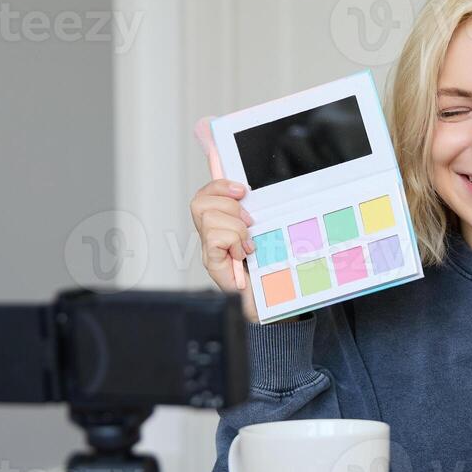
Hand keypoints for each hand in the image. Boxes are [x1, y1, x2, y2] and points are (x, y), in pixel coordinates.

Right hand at [189, 178, 258, 322]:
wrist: (268, 306)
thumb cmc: (268, 274)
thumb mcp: (271, 237)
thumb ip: (263, 215)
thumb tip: (258, 191)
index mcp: (223, 223)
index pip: (210, 192)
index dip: (215, 177)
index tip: (227, 165)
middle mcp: (211, 234)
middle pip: (201, 200)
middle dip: (227, 205)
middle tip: (249, 221)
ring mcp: (209, 248)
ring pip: (207, 215)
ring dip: (234, 227)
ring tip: (248, 243)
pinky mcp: (210, 262)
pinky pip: (214, 236)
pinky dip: (232, 242)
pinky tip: (243, 253)